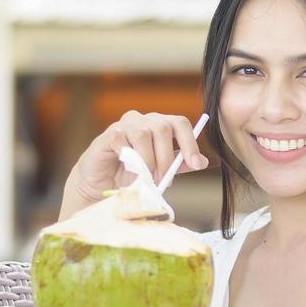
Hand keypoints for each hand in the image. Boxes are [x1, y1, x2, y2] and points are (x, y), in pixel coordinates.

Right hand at [66, 110, 209, 208]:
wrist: (102, 185)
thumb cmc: (132, 175)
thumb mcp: (160, 171)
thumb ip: (179, 164)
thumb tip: (203, 162)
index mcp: (160, 126)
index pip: (180, 124)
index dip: (190, 143)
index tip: (196, 163)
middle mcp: (144, 120)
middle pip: (163, 128)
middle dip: (166, 158)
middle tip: (162, 179)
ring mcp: (125, 125)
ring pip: (143, 134)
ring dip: (148, 160)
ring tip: (145, 177)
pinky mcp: (109, 134)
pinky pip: (122, 140)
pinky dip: (128, 157)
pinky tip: (128, 168)